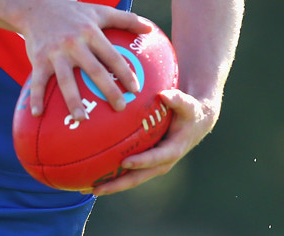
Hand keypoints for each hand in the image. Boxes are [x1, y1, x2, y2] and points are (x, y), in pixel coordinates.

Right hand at [22, 0, 151, 121]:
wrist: (37, 7)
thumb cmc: (74, 12)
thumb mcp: (100, 11)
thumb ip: (126, 19)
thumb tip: (151, 28)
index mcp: (90, 32)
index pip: (111, 54)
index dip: (124, 71)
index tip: (136, 89)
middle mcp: (74, 42)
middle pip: (93, 69)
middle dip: (108, 89)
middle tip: (121, 108)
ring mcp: (55, 52)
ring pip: (66, 80)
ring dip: (73, 100)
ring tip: (81, 119)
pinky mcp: (39, 59)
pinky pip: (38, 81)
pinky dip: (36, 97)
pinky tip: (37, 114)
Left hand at [88, 88, 218, 195]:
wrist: (195, 123)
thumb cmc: (189, 112)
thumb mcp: (187, 105)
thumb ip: (177, 99)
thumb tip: (164, 94)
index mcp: (172, 151)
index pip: (155, 159)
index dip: (141, 162)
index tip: (125, 162)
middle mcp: (161, 162)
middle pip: (138, 177)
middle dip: (118, 185)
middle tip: (97, 189)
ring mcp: (152, 164)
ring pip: (130, 178)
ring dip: (111, 184)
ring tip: (88, 188)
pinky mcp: (145, 162)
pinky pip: (128, 171)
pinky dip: (112, 174)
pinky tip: (93, 174)